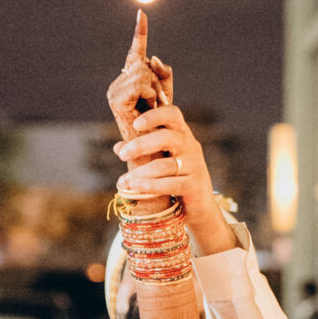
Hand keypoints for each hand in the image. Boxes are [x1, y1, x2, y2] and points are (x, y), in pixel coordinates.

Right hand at [106, 11, 171, 142]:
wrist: (152, 150)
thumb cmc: (160, 125)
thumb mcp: (166, 94)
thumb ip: (163, 73)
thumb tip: (154, 57)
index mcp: (129, 80)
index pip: (137, 53)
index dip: (140, 33)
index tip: (142, 14)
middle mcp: (118, 83)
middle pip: (145, 63)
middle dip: (156, 81)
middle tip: (156, 103)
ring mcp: (114, 91)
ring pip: (143, 73)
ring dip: (154, 91)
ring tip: (150, 108)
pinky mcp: (115, 99)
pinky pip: (141, 84)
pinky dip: (149, 95)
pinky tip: (145, 107)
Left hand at [114, 104, 217, 224]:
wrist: (199, 203)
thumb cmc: (176, 175)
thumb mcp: (161, 158)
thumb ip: (142, 151)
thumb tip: (118, 146)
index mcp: (181, 133)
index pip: (172, 114)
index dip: (154, 116)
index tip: (135, 124)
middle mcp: (191, 146)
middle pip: (167, 137)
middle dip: (141, 145)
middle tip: (122, 155)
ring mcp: (195, 165)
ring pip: (164, 165)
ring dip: (139, 173)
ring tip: (122, 181)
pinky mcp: (194, 185)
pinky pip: (169, 184)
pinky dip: (149, 186)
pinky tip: (134, 188)